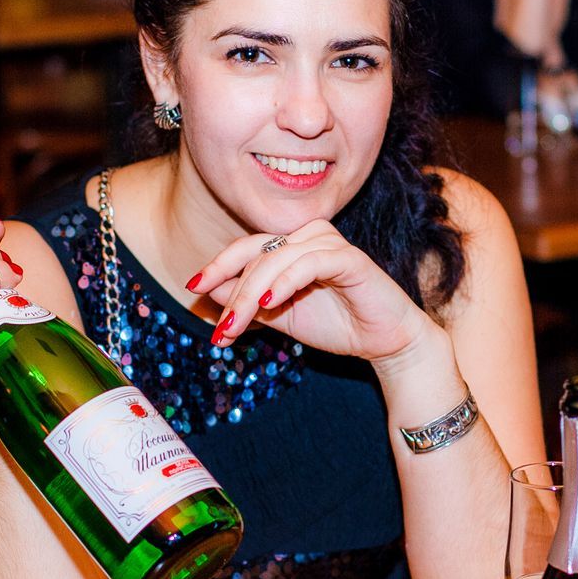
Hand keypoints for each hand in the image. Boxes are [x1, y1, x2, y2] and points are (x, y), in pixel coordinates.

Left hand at [188, 220, 432, 364]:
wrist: (384, 343)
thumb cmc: (336, 325)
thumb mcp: (280, 316)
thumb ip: (248, 303)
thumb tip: (207, 291)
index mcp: (292, 245)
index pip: (246, 248)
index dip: (218, 265)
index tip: (193, 287)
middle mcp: (309, 236)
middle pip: (256, 253)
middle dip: (232, 291)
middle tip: (220, 327)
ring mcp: (329, 243)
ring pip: (277, 258)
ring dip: (252, 293)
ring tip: (237, 324)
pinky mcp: (349, 258)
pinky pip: (310, 262)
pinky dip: (285, 281)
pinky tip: (270, 301)